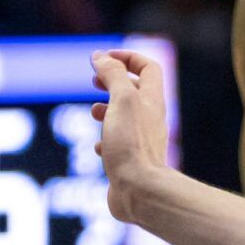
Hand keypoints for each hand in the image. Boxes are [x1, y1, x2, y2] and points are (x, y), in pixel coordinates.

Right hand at [90, 49, 170, 223]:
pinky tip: (98, 148)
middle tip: (93, 80)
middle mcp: (150, 118)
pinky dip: (106, 139)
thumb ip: (112, 75)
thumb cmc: (131, 143)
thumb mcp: (120, 100)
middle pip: (136, 90)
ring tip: (93, 112)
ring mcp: (141, 140)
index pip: (148, 67)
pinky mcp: (131, 160)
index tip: (102, 58)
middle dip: (114, 81)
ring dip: (107, 109)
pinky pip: (119, 144)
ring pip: (126, 116)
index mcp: (151, 100)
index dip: (127, 57)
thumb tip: (101, 56)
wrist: (140, 189)